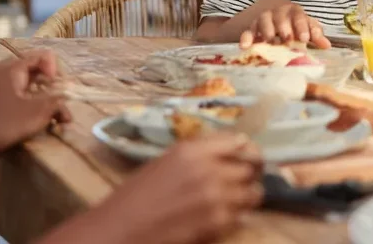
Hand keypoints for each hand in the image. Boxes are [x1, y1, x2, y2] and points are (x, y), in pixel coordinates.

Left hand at [0, 50, 70, 172]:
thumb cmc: (3, 125)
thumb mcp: (38, 114)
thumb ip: (57, 104)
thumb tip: (66, 107)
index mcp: (8, 68)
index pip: (39, 56)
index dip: (55, 69)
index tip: (58, 88)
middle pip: (28, 68)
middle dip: (46, 82)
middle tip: (55, 99)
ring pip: (17, 82)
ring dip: (34, 93)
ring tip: (43, 110)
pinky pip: (7, 93)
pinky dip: (20, 100)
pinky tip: (26, 116)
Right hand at [71, 133, 263, 243]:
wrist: (118, 231)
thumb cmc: (134, 198)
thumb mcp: (164, 163)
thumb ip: (197, 155)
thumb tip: (232, 149)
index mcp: (191, 149)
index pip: (238, 142)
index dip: (247, 151)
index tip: (247, 159)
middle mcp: (208, 167)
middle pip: (250, 166)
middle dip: (250, 175)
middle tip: (245, 183)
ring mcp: (216, 195)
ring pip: (254, 193)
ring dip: (248, 197)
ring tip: (238, 203)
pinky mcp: (217, 222)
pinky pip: (242, 216)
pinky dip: (237, 218)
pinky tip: (223, 219)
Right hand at [242, 1, 328, 48]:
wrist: (278, 18)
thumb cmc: (296, 26)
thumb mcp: (307, 29)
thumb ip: (316, 35)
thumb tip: (327, 45)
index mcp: (295, 12)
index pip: (299, 17)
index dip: (302, 27)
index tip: (305, 38)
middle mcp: (279, 13)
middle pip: (280, 17)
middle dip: (284, 27)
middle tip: (287, 39)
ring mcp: (264, 19)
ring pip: (263, 20)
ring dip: (267, 30)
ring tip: (270, 41)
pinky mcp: (253, 28)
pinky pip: (248, 31)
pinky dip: (246, 37)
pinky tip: (245, 46)